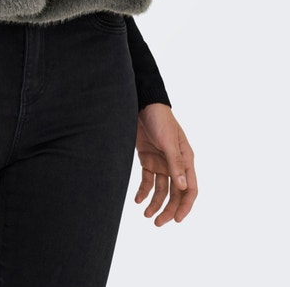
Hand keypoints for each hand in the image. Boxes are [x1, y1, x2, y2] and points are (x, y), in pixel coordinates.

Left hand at [134, 103, 197, 225]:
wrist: (142, 104)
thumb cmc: (160, 119)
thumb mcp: (169, 141)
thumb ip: (175, 164)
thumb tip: (182, 187)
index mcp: (186, 160)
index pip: (190, 189)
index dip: (185, 206)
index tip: (177, 220)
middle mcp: (175, 164)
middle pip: (175, 193)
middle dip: (168, 209)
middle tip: (157, 223)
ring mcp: (161, 163)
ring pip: (161, 190)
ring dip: (155, 203)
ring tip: (146, 214)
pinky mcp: (148, 159)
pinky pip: (148, 180)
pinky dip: (143, 191)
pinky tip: (137, 200)